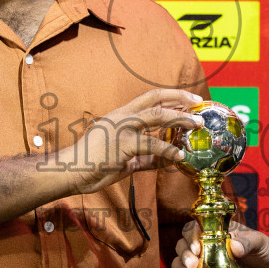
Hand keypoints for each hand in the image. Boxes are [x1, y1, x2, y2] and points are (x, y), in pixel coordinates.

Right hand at [69, 89, 202, 193]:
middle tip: (198, 103)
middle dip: (179, 98)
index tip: (189, 99)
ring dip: (179, 118)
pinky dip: (167, 150)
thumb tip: (159, 162)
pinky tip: (179, 156)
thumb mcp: (122, 157)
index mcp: (120, 115)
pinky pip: (151, 145)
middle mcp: (122, 116)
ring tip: (196, 124)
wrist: (70, 171)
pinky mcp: (122, 144)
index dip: (171, 96)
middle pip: (155, 98)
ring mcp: (121, 128)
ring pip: (156, 115)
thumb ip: (141, 157)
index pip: (150, 98)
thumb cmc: (93, 164)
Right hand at [174, 220, 268, 267]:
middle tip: (192, 264)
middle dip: (184, 255)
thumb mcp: (259, 242)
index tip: (196, 248)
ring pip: (181, 263)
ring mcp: (205, 265)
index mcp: (216, 233)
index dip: (190, 237)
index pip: (194, 229)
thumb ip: (249, 242)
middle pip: (183, 246)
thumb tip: (234, 246)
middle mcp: (206, 247)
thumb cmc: (264, 251)